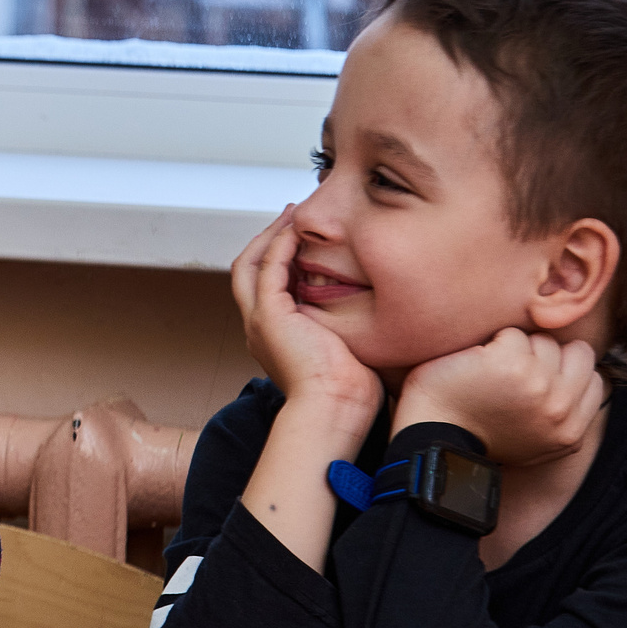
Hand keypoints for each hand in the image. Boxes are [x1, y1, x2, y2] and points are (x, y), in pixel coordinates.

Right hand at [230, 207, 383, 433]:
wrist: (336, 411)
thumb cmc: (350, 392)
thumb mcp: (346, 352)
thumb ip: (348, 330)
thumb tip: (378, 318)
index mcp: (273, 336)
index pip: (265, 285)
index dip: (278, 257)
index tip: (300, 237)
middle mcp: (258, 326)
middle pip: (248, 269)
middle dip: (267, 239)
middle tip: (289, 216)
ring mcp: (259, 321)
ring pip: (251, 263)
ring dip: (270, 235)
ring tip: (291, 215)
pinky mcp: (269, 316)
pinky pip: (268, 268)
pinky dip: (280, 246)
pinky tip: (298, 232)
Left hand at [398, 328, 605, 466]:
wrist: (433, 437)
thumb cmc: (477, 434)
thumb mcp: (537, 443)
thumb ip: (564, 417)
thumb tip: (586, 383)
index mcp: (571, 432)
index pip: (594, 379)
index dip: (565, 371)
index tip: (537, 377)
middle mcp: (561, 408)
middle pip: (578, 353)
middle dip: (548, 355)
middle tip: (514, 371)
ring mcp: (538, 383)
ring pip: (545, 340)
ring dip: (518, 348)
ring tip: (492, 371)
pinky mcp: (510, 362)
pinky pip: (512, 333)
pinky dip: (491, 343)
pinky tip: (475, 365)